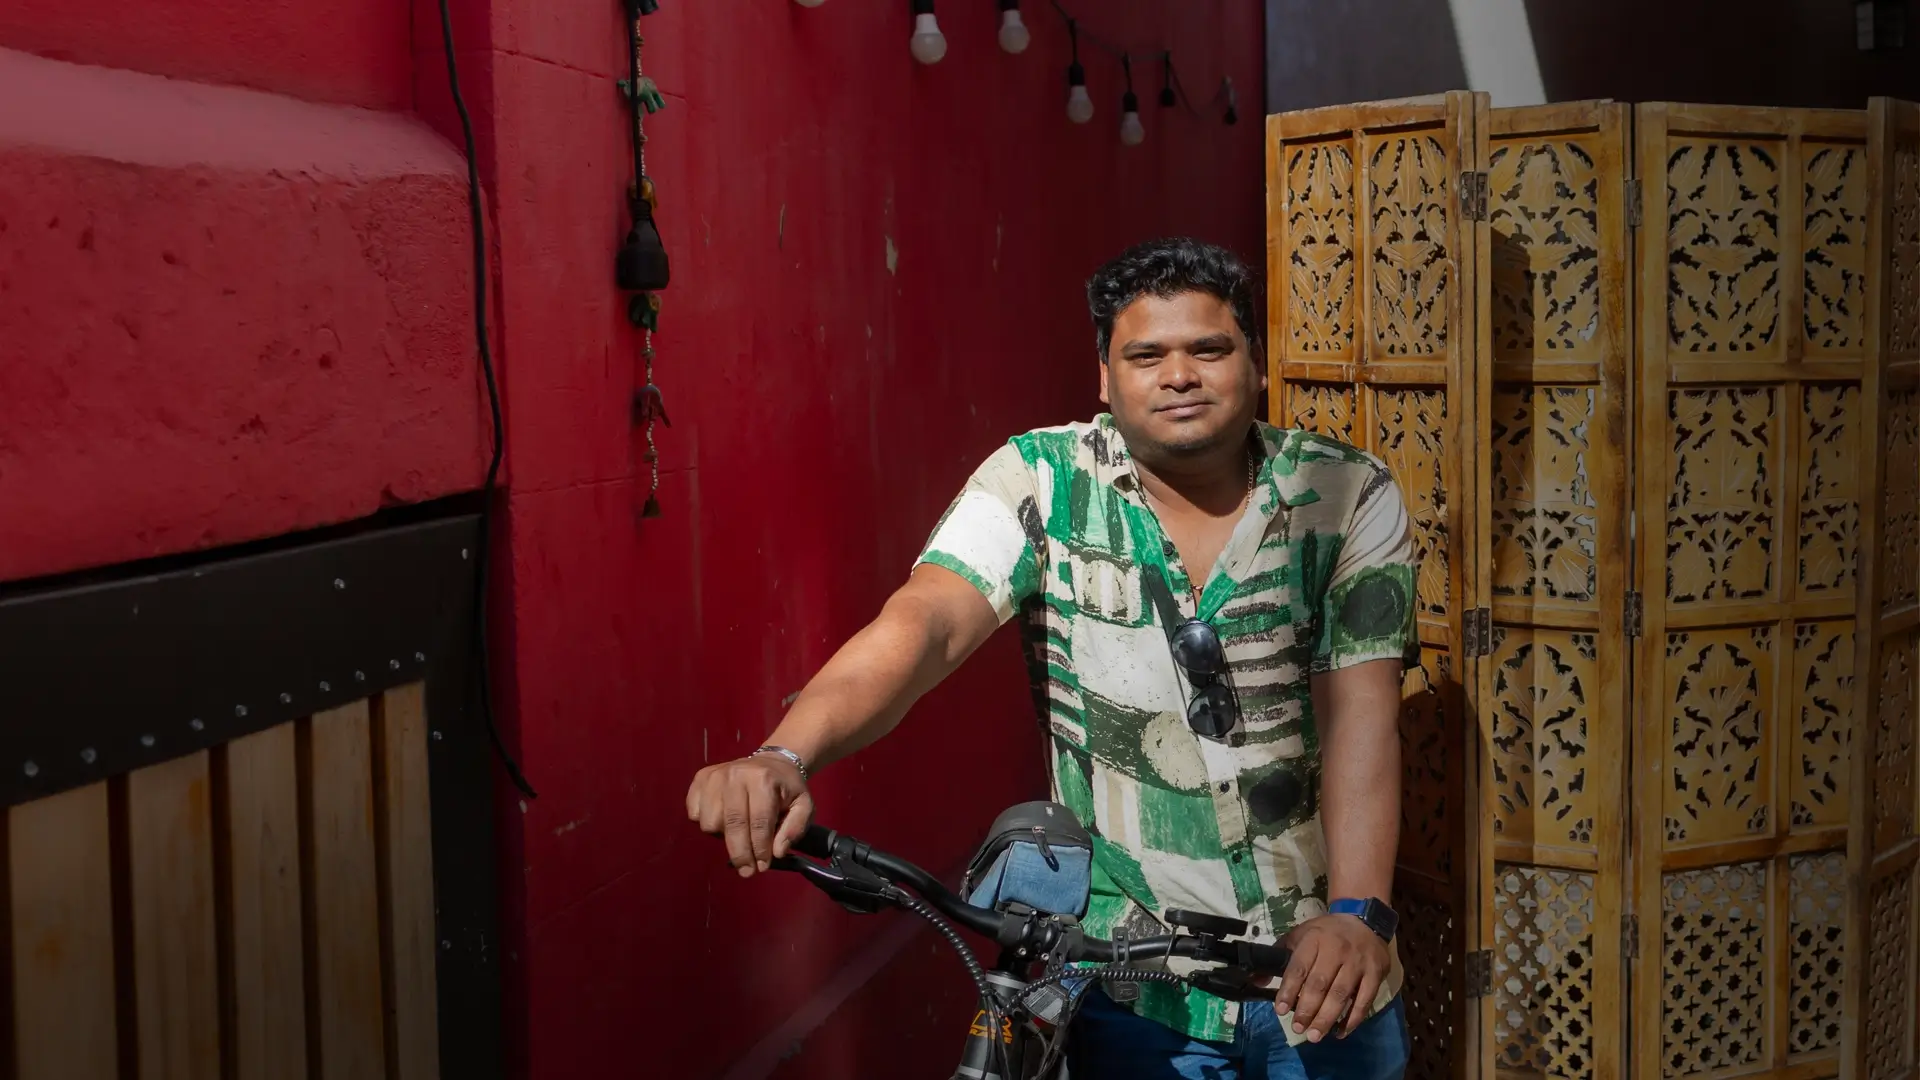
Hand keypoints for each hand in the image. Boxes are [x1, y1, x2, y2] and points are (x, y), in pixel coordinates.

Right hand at [685, 755, 812, 877]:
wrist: (772, 762)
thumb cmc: (787, 789)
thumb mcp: (804, 806)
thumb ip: (795, 829)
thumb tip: (777, 853)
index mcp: (763, 780)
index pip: (759, 822)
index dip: (760, 849)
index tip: (761, 867)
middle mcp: (736, 775)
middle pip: (732, 824)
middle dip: (740, 853)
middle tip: (747, 871)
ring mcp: (715, 775)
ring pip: (710, 822)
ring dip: (723, 836)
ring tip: (739, 832)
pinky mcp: (700, 778)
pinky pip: (694, 813)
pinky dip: (707, 823)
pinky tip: (723, 820)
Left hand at [1270, 914, 1389, 1041]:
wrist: (1364, 920)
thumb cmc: (1326, 932)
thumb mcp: (1300, 935)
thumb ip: (1279, 955)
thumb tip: (1257, 980)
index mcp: (1314, 939)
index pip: (1299, 968)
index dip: (1289, 991)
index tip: (1280, 1010)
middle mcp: (1337, 950)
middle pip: (1320, 984)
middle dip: (1307, 1009)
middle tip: (1297, 1028)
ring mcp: (1358, 963)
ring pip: (1341, 995)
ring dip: (1327, 1018)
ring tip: (1314, 1035)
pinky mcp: (1375, 974)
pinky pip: (1364, 1001)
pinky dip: (1352, 1020)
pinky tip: (1340, 1032)